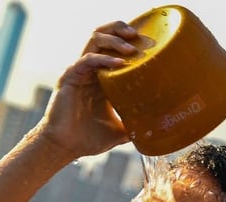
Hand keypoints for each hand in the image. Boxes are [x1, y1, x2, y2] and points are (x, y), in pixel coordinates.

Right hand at [37, 21, 139, 158]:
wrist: (66, 147)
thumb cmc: (88, 139)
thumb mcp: (120, 131)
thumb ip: (137, 127)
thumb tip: (159, 132)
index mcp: (102, 78)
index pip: (114, 48)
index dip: (129, 40)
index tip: (149, 42)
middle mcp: (91, 70)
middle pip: (104, 36)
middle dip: (120, 29)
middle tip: (138, 34)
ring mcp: (80, 71)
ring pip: (95, 41)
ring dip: (114, 40)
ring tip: (131, 48)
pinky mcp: (70, 77)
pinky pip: (87, 60)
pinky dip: (104, 59)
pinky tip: (120, 63)